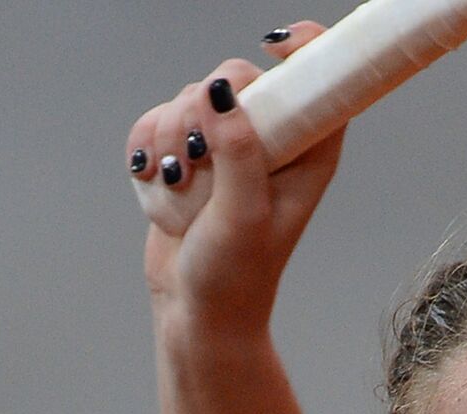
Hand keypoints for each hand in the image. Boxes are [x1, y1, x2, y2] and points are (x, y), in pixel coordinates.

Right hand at [126, 21, 344, 333]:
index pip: (320, 80)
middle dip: (200, 110)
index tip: (270, 47)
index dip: (304, 49)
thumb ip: (238, 153)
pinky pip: (157, 122)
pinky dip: (147, 148)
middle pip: (238, 78)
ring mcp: (228, 148)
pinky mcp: (188, 157)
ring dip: (168, 137)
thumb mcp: (243, 216)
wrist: (197, 313)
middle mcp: (272, 143)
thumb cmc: (235, 276)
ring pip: (190, 99)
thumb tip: (222, 93)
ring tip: (175, 187)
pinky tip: (153, 182)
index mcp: (308, 154)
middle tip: (194, 158)